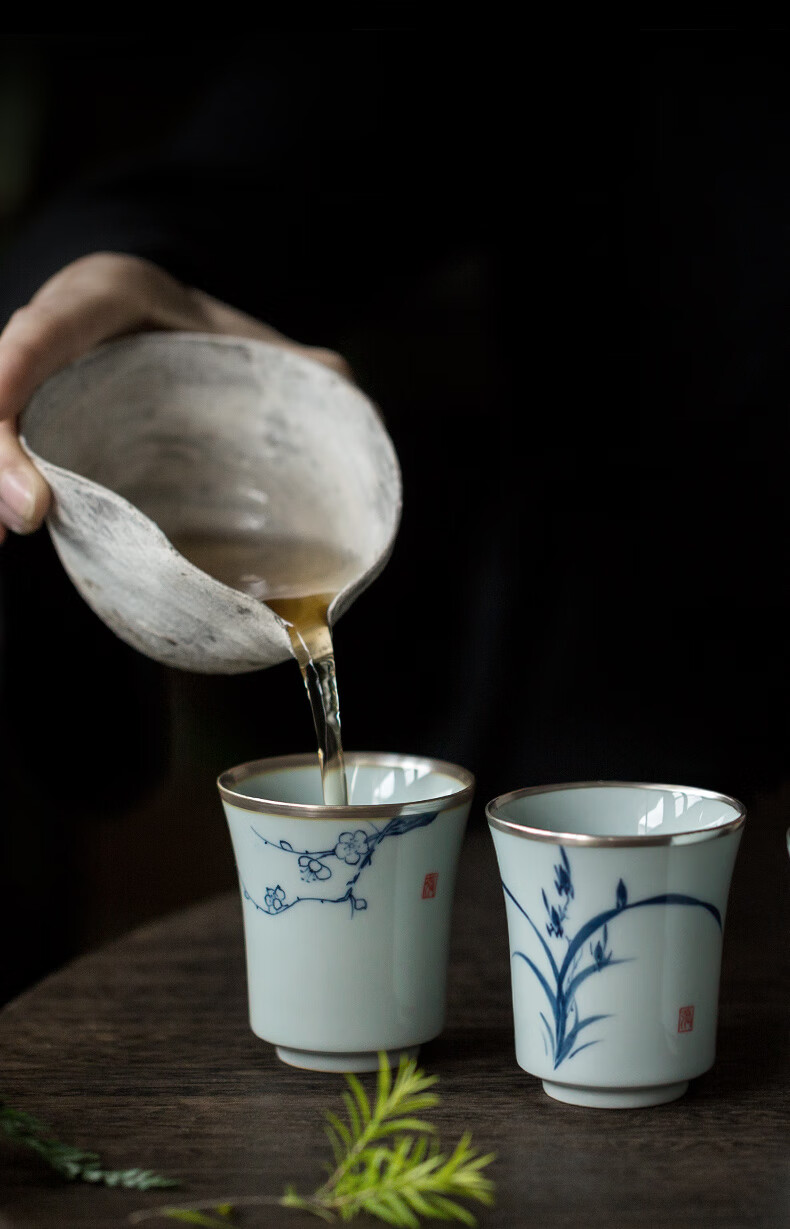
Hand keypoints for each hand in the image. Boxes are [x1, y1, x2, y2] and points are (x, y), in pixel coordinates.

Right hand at [0, 252, 351, 541]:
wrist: (187, 342)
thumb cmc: (221, 346)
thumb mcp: (264, 349)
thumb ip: (313, 376)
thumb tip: (354, 408)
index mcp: (109, 296)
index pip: (51, 326)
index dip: (18, 371)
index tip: (11, 429)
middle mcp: (57, 327)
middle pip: (4, 379)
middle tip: (24, 516)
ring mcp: (38, 374)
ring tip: (4, 533)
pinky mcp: (39, 417)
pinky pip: (12, 442)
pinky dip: (5, 481)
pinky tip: (6, 529)